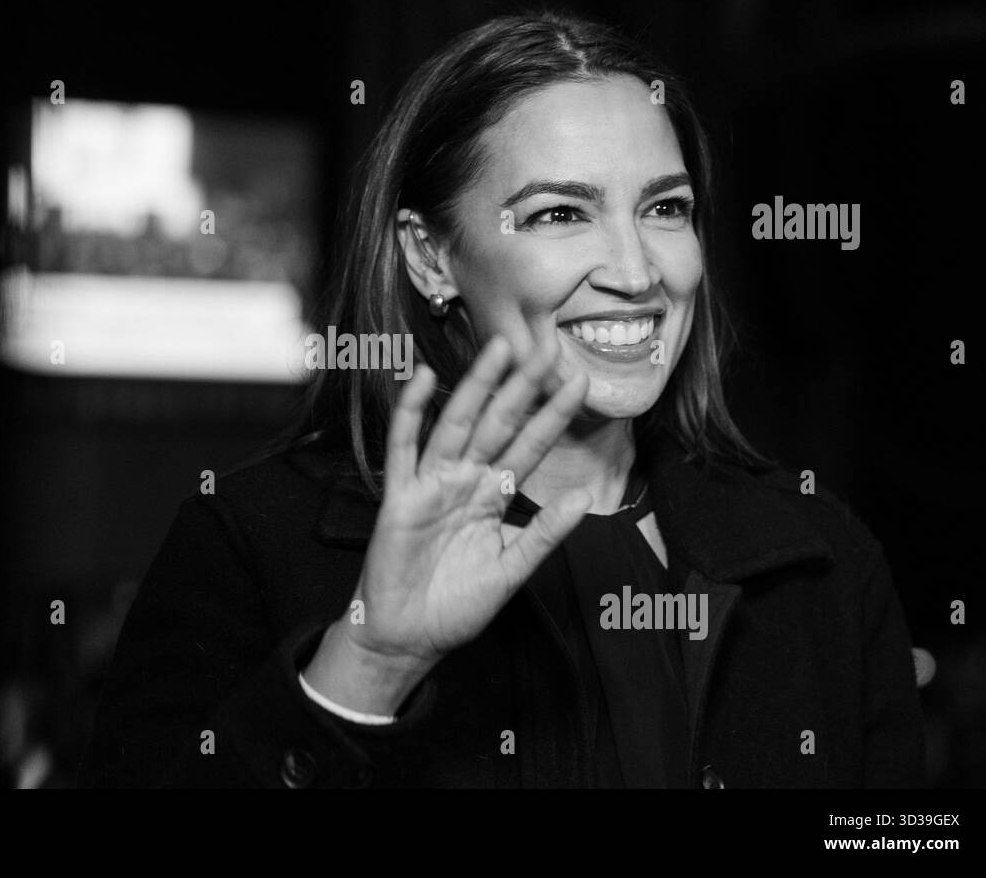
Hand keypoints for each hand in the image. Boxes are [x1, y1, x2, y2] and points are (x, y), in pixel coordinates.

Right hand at [302, 334, 592, 713]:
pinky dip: (410, 414)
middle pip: (497, 425)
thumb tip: (585, 498)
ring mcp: (432, 485)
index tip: (579, 383)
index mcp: (493, 497)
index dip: (552, 417)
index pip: (529, 447)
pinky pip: (404, 448)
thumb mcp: (511, 570)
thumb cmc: (456, 606)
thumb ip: (544, 534)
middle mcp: (465, 482)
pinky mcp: (399, 497)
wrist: (408, 637)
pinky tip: (421, 379)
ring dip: (475, 387)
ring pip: (457, 425)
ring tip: (496, 349)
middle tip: (546, 347)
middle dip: (520, 387)